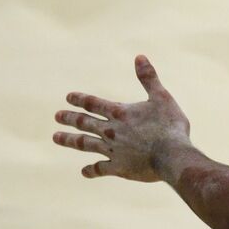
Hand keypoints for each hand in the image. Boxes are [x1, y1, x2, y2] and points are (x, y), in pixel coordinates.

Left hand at [53, 55, 190, 181]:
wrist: (172, 156)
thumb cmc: (170, 126)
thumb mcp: (162, 98)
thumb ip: (148, 79)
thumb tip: (139, 57)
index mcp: (119, 113)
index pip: (93, 104)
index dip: (80, 100)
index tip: (68, 98)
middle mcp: (111, 131)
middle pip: (85, 123)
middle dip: (69, 118)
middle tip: (57, 116)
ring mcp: (112, 150)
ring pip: (85, 144)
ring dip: (70, 140)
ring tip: (56, 137)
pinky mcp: (119, 168)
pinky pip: (100, 169)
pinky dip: (91, 170)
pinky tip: (84, 171)